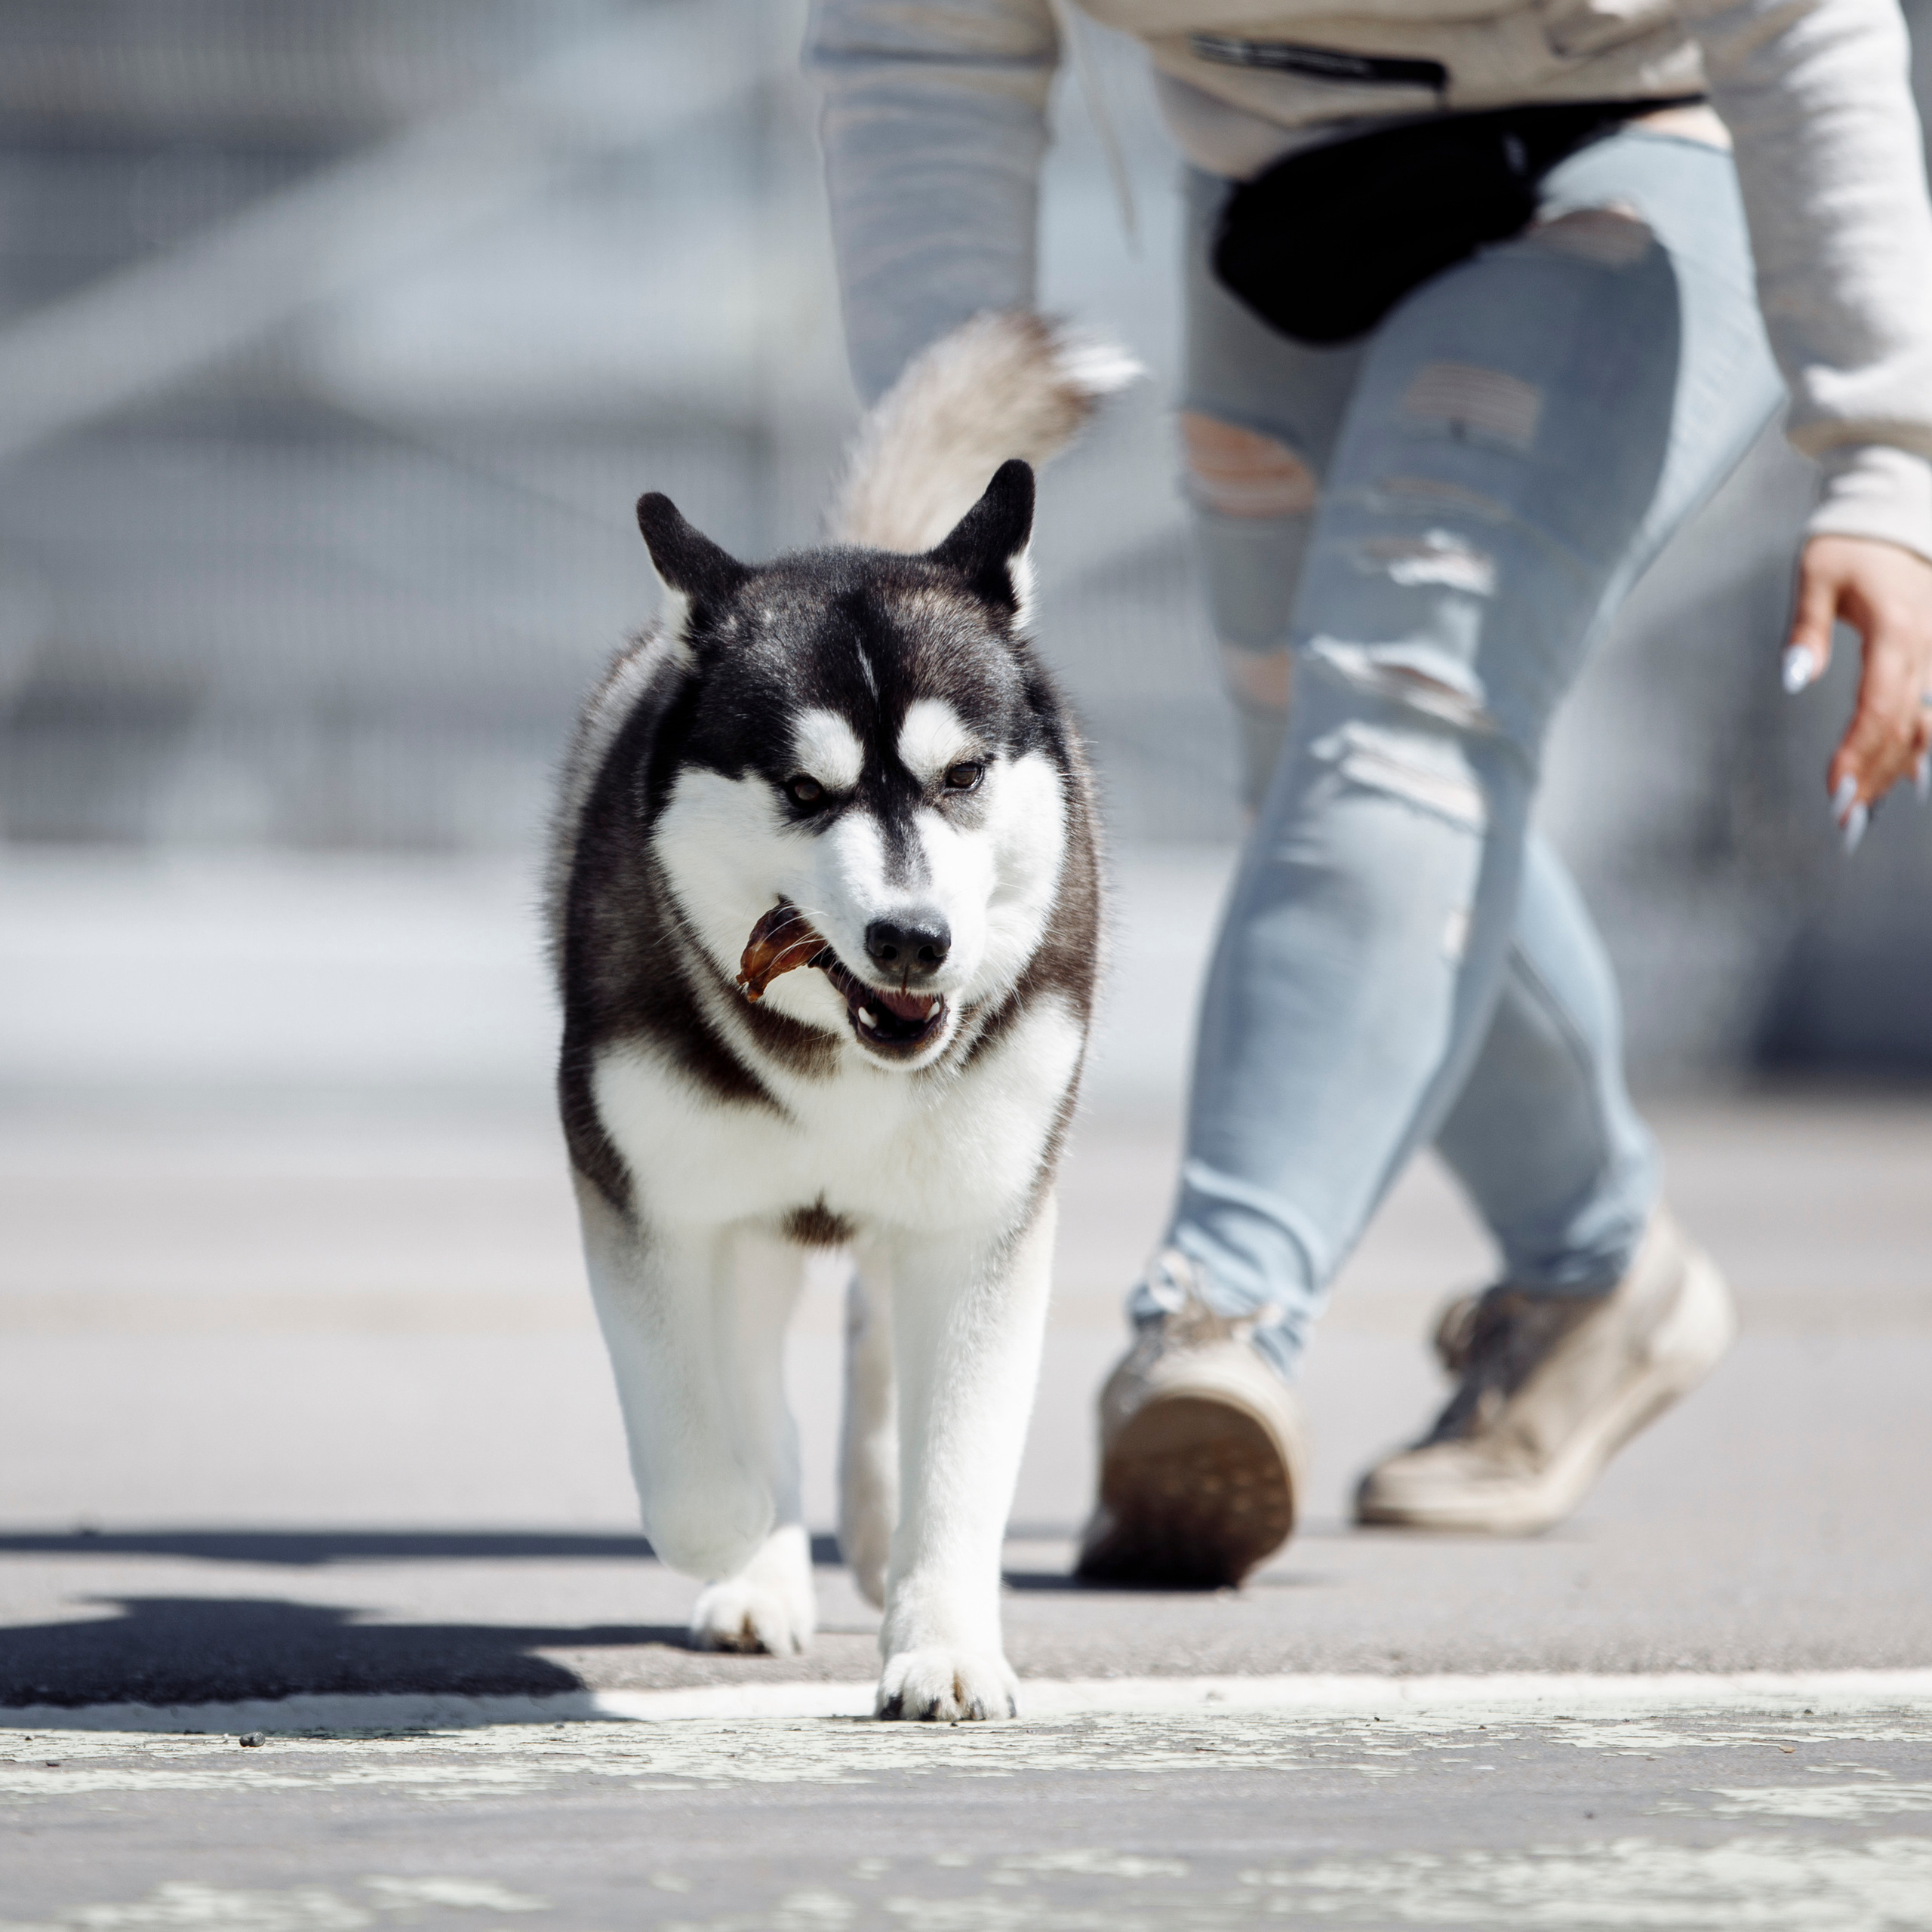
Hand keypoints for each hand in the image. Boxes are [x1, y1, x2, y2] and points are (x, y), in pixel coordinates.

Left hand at [1782, 534, 1931, 848]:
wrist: (1897, 519)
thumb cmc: (1851, 546)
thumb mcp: (1816, 576)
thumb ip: (1806, 630)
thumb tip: (1795, 680)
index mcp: (1896, 627)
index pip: (1879, 703)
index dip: (1859, 749)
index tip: (1834, 786)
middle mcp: (1929, 646)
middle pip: (1905, 725)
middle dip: (1874, 773)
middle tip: (1842, 817)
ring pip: (1926, 725)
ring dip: (1895, 769)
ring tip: (1862, 811)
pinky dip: (1917, 747)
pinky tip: (1901, 779)